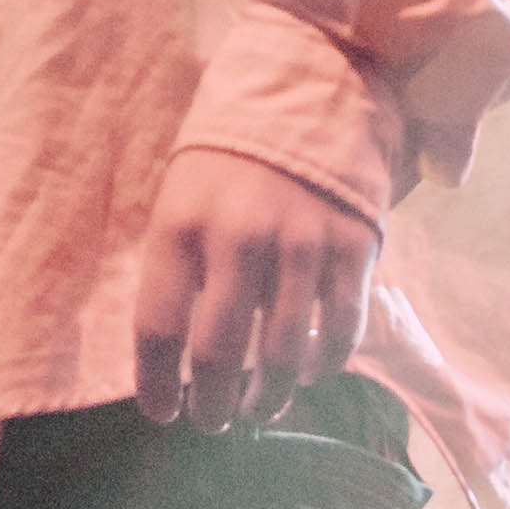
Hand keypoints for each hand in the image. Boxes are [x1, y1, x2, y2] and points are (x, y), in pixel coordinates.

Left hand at [129, 144, 378, 431]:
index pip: (158, 327)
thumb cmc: (231, 155)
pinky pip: (339, 332)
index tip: (162, 415)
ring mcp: (301, 244)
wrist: (311, 86)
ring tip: (261, 409)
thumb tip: (179, 353)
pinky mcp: (353, 246)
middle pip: (218, 354)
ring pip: (280, 355)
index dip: (156, 385)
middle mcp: (238, 238)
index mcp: (182, 225)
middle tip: (214, 422)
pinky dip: (322, 365)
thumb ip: (181, 266)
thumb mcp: (182, 194)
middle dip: (213, 406)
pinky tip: (309, 372)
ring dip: (268, 397)